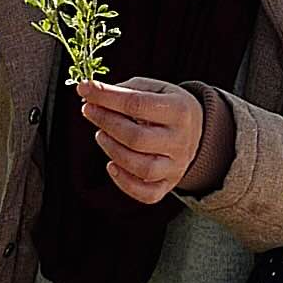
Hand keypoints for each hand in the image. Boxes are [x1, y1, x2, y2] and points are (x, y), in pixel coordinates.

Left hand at [76, 73, 208, 204]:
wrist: (198, 130)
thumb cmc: (168, 106)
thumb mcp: (156, 89)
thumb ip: (127, 90)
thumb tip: (91, 94)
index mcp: (179, 110)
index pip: (137, 103)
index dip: (106, 96)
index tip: (84, 88)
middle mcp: (180, 140)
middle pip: (137, 138)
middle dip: (106, 122)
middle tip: (89, 110)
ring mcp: (176, 165)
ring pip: (142, 168)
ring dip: (112, 150)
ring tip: (100, 134)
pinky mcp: (169, 184)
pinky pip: (148, 194)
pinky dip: (125, 183)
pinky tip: (112, 165)